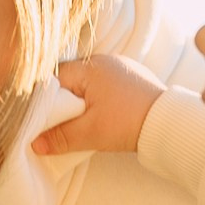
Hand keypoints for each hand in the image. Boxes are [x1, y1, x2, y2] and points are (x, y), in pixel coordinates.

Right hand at [31, 55, 167, 157]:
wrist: (169, 123)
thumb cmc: (128, 123)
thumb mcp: (90, 133)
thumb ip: (60, 137)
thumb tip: (35, 144)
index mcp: (90, 67)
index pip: (55, 79)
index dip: (46, 101)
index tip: (45, 119)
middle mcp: (104, 60)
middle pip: (71, 80)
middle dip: (64, 102)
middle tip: (62, 124)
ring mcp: (120, 67)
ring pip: (88, 83)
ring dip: (82, 101)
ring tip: (84, 121)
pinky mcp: (132, 77)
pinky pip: (105, 84)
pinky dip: (98, 98)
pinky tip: (102, 114)